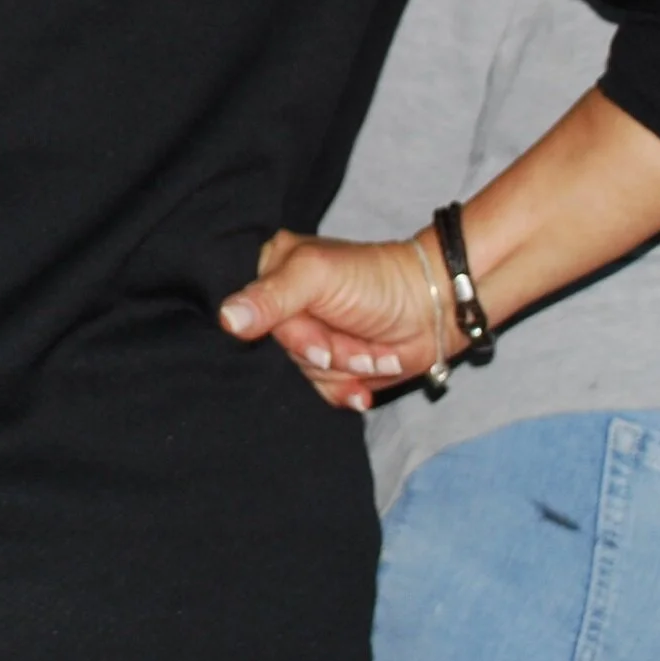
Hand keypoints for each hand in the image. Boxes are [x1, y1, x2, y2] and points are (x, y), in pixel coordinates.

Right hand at [219, 230, 458, 411]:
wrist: (434, 309)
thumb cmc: (376, 281)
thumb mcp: (317, 278)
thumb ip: (271, 297)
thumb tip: (225, 318)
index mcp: (274, 268)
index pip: (250, 314)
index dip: (287, 333)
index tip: (317, 333)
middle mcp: (287, 303)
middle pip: (280, 350)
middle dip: (324, 353)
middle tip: (352, 339)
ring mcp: (311, 334)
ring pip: (304, 373)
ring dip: (344, 370)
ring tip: (371, 350)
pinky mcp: (334, 362)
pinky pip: (323, 391)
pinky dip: (350, 389)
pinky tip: (368, 378)